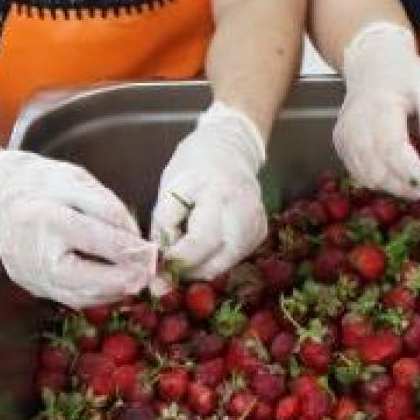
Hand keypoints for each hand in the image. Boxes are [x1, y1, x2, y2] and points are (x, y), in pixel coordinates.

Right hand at [0, 150, 155, 308]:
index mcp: (46, 220)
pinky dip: (96, 295)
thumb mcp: (76, 182)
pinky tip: (115, 284)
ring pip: (78, 297)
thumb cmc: (42, 184)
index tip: (153, 253)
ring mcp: (30, 275)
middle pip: (84, 281)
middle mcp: (34, 254)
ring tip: (137, 280)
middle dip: (122, 281)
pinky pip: (68, 298)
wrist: (0, 197)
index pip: (94, 240)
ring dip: (112, 292)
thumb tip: (135, 237)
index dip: (127, 249)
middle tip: (149, 275)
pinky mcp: (32, 286)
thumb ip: (107, 208)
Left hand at [151, 102, 266, 279]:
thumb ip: (164, 228)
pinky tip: (203, 245)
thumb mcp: (169, 190)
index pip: (201, 241)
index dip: (179, 260)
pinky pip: (234, 258)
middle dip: (188, 271)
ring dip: (200, 267)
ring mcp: (257, 224)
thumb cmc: (193, 166)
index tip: (159, 269)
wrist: (229, 148)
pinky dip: (214, 259)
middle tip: (167, 269)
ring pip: (225, 265)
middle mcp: (245, 211)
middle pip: (217, 261)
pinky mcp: (260, 233)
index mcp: (220, 193)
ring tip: (184, 252)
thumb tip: (160, 266)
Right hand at [333, 22, 419, 203]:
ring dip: (398, 188)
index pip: (395, 152)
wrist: (373, 64)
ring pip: (370, 178)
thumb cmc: (405, 76)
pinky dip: (384, 181)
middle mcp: (355, 126)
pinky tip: (403, 175)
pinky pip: (361, 174)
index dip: (417, 177)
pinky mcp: (341, 146)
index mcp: (379, 108)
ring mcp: (344, 138)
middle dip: (410, 188)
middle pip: (380, 172)